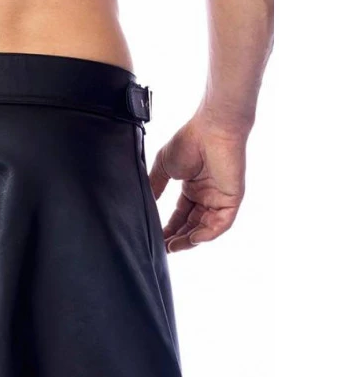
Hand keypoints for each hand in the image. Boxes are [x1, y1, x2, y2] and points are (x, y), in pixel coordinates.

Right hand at [148, 111, 247, 252]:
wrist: (211, 128)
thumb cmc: (189, 141)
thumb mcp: (163, 167)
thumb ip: (155, 186)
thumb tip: (145, 204)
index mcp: (193, 189)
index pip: (180, 216)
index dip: (168, 228)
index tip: (156, 239)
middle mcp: (207, 196)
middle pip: (192, 225)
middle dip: (177, 238)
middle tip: (162, 248)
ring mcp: (220, 198)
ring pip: (206, 228)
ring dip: (190, 240)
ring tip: (172, 247)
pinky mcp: (232, 199)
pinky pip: (222, 223)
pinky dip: (208, 234)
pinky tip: (192, 239)